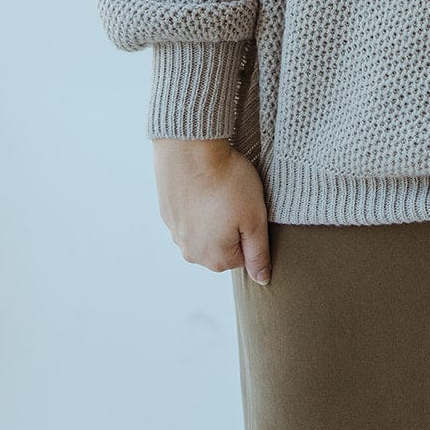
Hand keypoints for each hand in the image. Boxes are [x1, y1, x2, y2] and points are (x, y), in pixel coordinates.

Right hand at [152, 138, 271, 284]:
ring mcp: (176, 234)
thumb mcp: (255, 218)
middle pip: (224, 246)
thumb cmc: (227, 182)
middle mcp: (191, 254)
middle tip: (235, 198)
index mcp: (216, 259)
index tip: (249, 209)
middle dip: (232, 225)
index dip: (252, 229)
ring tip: (219, 189)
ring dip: (214, 215)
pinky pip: (190, 215)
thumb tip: (262, 280)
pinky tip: (204, 185)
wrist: (189, 149)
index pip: (245, 255)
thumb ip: (259, 254)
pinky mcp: (167, 213)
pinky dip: (198, 203)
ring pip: (206, 231)